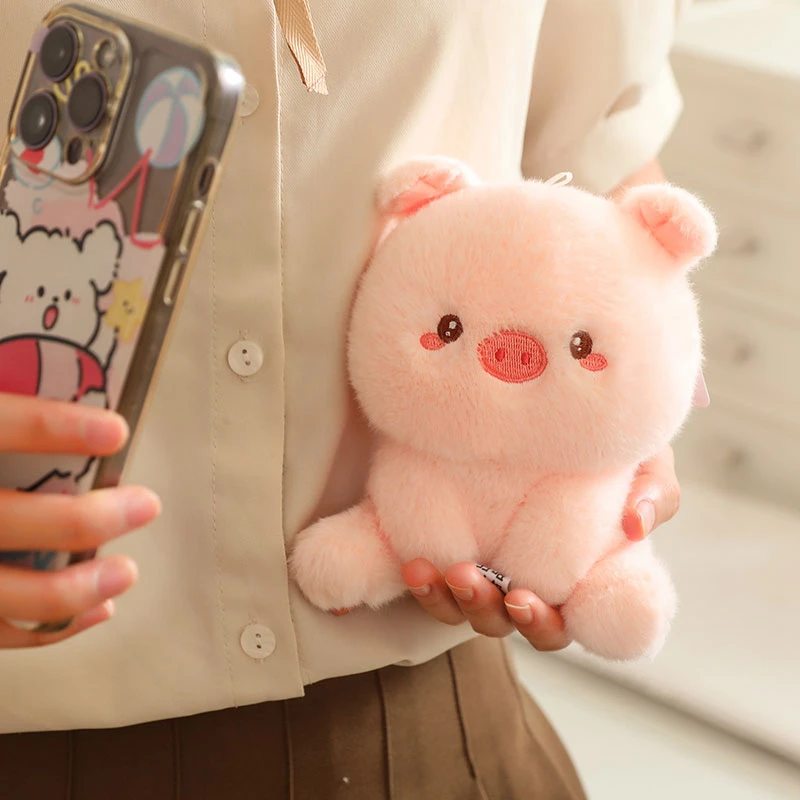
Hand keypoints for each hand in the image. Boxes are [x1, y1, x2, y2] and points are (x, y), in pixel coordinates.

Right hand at [0, 393, 160, 647]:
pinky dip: (48, 629)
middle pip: (6, 521)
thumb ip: (1, 422)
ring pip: (1, 595)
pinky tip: (97, 609)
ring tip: (127, 572)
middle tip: (145, 505)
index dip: (52, 428)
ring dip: (76, 589)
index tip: (116, 430)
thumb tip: (60, 397)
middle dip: (87, 519)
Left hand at [402, 445, 681, 650]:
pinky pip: (432, 577)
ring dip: (447, 598)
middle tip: (470, 579)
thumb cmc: (605, 449)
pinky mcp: (450, 543)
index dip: (540, 623)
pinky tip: (413, 561)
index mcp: (573, 578)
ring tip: (436, 570)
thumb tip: (637, 525)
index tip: (523, 600)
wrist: (549, 409)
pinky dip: (421, 577)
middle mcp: (525, 579)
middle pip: (503, 621)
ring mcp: (486, 564)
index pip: (559, 622)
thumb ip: (656, 491)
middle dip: (485, 609)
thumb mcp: (641, 462)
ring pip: (461, 606)